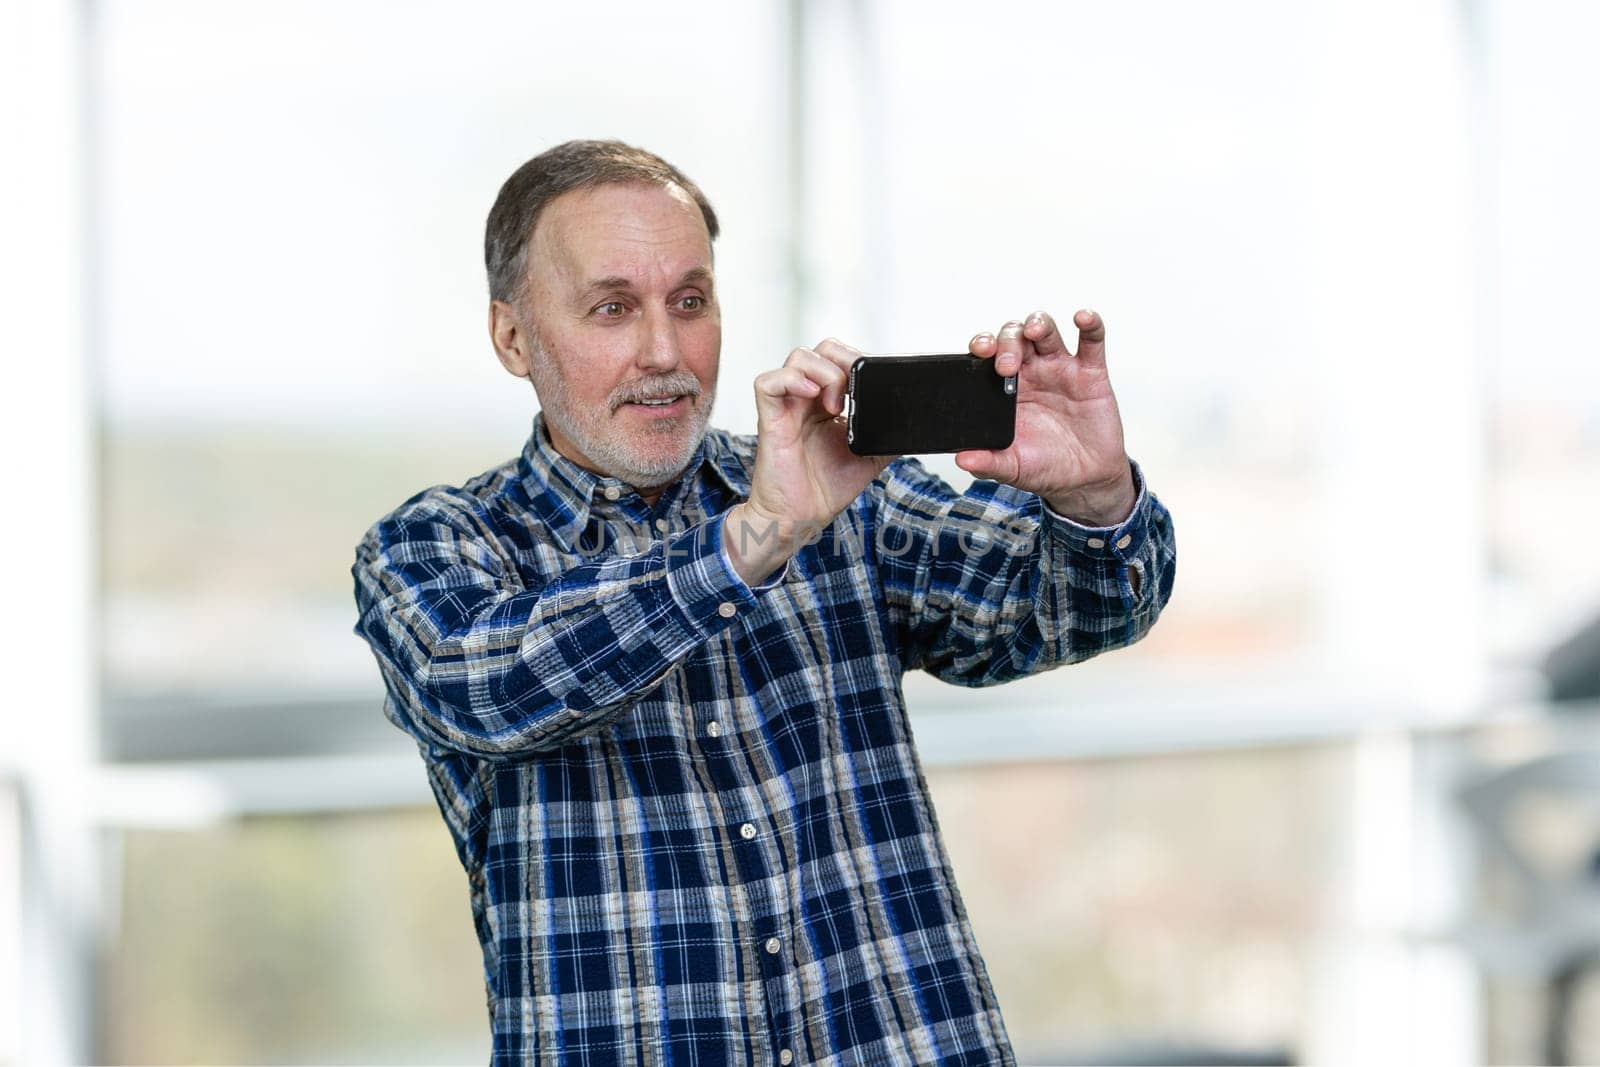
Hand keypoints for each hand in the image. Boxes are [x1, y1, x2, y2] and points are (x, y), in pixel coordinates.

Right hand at [724, 339, 893, 582]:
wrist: (802, 517)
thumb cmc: (827, 489)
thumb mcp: (870, 455)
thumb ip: (888, 433)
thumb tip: (916, 422)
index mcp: (829, 403)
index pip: (841, 359)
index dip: (858, 360)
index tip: (873, 380)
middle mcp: (808, 399)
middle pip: (821, 349)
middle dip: (844, 359)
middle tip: (856, 388)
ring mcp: (788, 406)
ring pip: (798, 358)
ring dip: (824, 372)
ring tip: (837, 404)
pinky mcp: (769, 418)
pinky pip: (768, 382)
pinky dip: (790, 380)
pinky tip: (811, 396)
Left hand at [958, 309, 1135, 525]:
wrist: (1085, 479)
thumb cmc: (1046, 467)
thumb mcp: (1013, 467)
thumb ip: (988, 462)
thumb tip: (962, 459)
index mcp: (1005, 389)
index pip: (988, 356)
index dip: (982, 347)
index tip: (979, 352)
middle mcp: (1031, 372)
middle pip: (1014, 337)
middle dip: (1007, 343)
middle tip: (1007, 366)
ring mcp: (1060, 369)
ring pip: (1046, 331)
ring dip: (1038, 323)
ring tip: (1034, 331)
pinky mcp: (1091, 373)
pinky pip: (1091, 341)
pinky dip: (1090, 324)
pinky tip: (1083, 317)